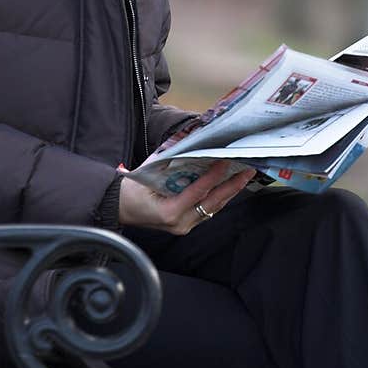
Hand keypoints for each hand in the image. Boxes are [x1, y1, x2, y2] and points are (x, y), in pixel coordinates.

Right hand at [118, 159, 255, 232]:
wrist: (119, 207)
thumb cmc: (132, 188)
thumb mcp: (150, 169)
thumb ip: (171, 157)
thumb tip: (191, 140)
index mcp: (169, 211)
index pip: (198, 191)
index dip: (214, 175)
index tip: (226, 161)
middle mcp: (180, 223)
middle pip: (212, 203)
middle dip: (232, 186)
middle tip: (247, 170)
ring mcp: (184, 227)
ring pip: (213, 208)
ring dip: (229, 192)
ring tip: (243, 176)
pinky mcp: (186, 225)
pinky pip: (207, 211)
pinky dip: (218, 198)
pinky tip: (228, 186)